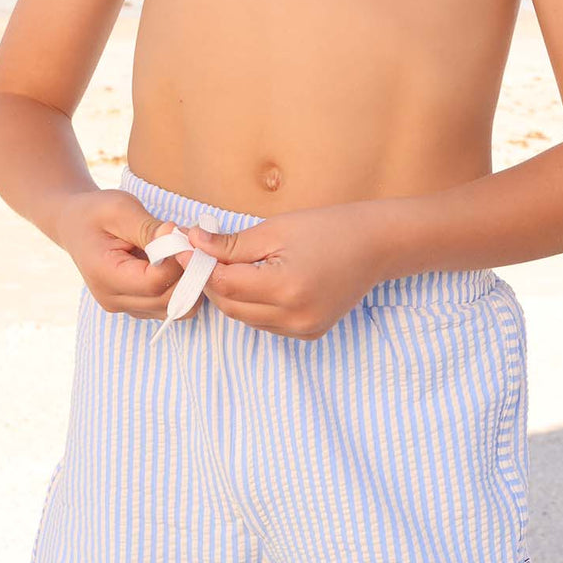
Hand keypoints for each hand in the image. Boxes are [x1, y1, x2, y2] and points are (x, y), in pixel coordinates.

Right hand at [53, 188, 203, 319]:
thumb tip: (178, 237)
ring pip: (174, 307)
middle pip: (168, 300)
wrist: (75, 224)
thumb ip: (149, 228)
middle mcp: (113, 299)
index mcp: (104, 275)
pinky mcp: (136, 307)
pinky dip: (182, 287)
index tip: (184, 236)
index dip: (178, 262)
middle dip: (187, 272)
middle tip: (190, 243)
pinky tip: (175, 263)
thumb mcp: (120, 209)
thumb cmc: (96, 213)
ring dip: (188, 281)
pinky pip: (170, 306)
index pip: (155, 282)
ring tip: (181, 252)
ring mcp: (125, 307)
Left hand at [175, 199, 386, 336]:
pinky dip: (254, 305)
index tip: (185, 246)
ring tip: (231, 265)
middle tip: (202, 255)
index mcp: (285, 288)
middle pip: (231, 306)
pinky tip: (260, 281)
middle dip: (212, 282)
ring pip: (246, 318)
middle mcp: (294, 317)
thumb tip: (192, 243)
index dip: (200, 266)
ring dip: (232, 294)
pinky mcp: (309, 333)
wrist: (377, 246)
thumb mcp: (275, 230)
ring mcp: (303, 329)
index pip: (224, 285)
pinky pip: (266, 323)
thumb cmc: (328, 229)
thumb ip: (231, 244)